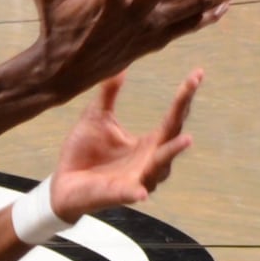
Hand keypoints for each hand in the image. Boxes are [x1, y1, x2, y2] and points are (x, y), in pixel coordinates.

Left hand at [42, 71, 197, 216]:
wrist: (62, 182)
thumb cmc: (83, 152)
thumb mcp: (96, 117)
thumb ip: (109, 93)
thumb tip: (119, 65)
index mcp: (149, 143)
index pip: (173, 117)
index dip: (184, 96)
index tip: (197, 73)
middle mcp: (150, 162)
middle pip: (173, 134)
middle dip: (182, 111)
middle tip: (189, 87)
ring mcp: (137, 179)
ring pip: (160, 166)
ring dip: (173, 152)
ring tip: (186, 138)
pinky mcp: (118, 195)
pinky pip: (130, 193)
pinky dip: (136, 192)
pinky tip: (141, 192)